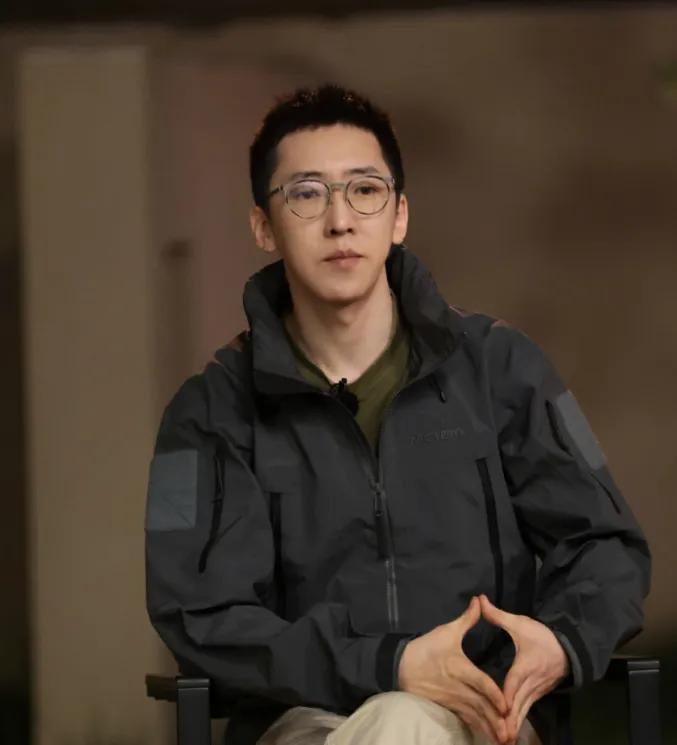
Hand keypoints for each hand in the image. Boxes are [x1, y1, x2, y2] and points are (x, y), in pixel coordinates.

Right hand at [398, 596, 508, 743]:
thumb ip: (467, 619)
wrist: (401, 665)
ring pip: (473, 716)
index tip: (506, 704)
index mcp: (459, 667)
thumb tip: (479, 601)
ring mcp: (451, 699)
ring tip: (502, 738)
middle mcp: (456, 686)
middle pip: (479, 705)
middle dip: (494, 719)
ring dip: (487, 727)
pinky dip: (476, 727)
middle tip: (509, 731)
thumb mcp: (446, 631)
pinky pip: (464, 719)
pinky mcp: (446, 706)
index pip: (480, 683)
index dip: (493, 695)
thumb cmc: (426, 648)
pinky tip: (486, 734)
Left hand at [479, 595, 568, 744]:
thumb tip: (479, 600)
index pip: (514, 683)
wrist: (569, 647)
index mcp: (525, 665)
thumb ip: (498, 615)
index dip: (507, 695)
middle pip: (518, 703)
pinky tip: (510, 732)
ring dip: (514, 725)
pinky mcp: (538, 695)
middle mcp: (531, 682)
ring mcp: (536, 691)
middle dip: (509, 720)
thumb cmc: (542, 636)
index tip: (499, 709)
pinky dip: (519, 721)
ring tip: (504, 740)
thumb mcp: (520, 623)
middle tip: (500, 736)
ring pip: (523, 710)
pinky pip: (527, 710)